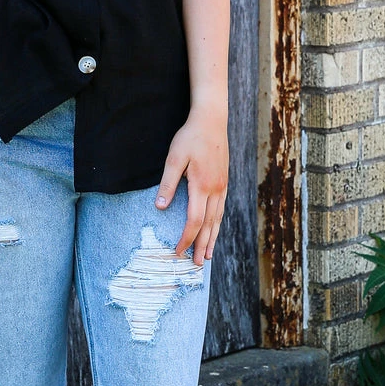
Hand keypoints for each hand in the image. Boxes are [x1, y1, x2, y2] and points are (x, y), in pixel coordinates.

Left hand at [155, 107, 228, 264]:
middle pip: (209, 225)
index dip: (186, 238)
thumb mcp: (174, 157)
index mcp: (202, 186)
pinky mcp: (224, 181)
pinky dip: (217, 224)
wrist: (211, 121)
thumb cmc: (190, 137)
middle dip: (201, 245)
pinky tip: (214, 229)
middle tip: (195, 264)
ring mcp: (222, 186)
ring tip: (207, 255)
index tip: (178, 251)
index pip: (194, 220)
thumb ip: (167, 183)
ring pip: (218, 219)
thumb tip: (160, 207)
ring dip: (212, 238)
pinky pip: (221, 209)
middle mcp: (216, 190)